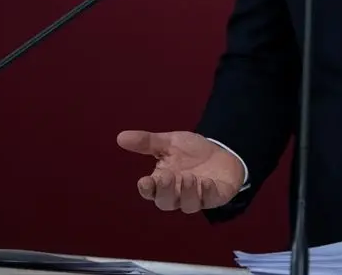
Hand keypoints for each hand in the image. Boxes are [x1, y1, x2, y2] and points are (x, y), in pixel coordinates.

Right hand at [116, 130, 244, 212]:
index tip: (144, 181)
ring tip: (189, 177)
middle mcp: (177, 194)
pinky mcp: (215, 197)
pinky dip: (208, 193)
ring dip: (187, 193)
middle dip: (165, 191)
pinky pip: (210, 200)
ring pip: (188, 205)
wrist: (222, 152)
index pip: (150, 192)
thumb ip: (148, 142)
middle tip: (167, 176)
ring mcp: (197, 197)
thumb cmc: (191, 152)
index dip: (147, 189)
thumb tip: (120, 137)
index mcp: (163, 182)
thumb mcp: (169, 143)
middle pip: (166, 202)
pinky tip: (208, 182)